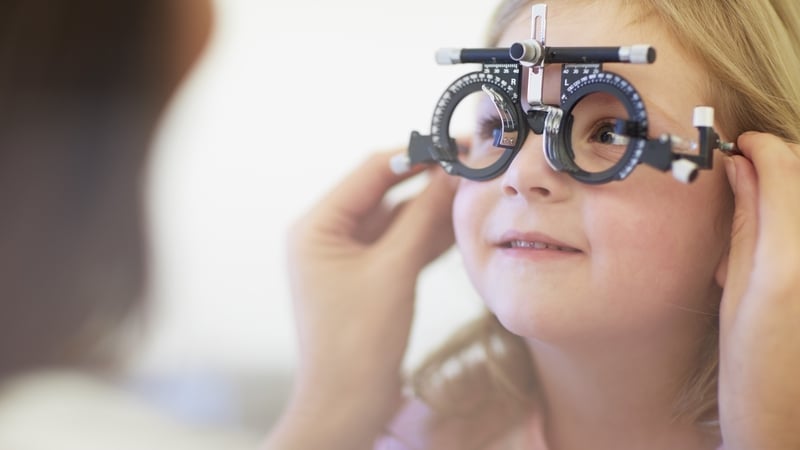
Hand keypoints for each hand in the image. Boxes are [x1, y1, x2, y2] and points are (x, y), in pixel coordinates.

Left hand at [265, 150, 455, 449]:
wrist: (346, 406)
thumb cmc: (357, 342)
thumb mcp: (393, 272)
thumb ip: (422, 218)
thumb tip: (453, 172)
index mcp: (317, 225)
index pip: (372, 171)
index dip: (417, 154)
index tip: (459, 144)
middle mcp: (328, 235)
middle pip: (385, 192)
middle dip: (429, 181)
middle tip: (474, 166)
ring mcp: (348, 257)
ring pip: (397, 220)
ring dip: (433, 210)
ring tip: (475, 193)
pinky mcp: (368, 278)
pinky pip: (401, 246)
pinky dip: (428, 238)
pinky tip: (462, 227)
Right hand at [718, 132, 799, 449]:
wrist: (790, 419)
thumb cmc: (752, 367)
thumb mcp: (735, 290)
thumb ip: (744, 223)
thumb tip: (738, 172)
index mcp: (788, 255)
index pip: (783, 168)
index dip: (760, 147)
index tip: (740, 145)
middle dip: (781, 162)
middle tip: (747, 172)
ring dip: (794, 189)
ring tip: (765, 208)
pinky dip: (798, 217)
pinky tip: (781, 240)